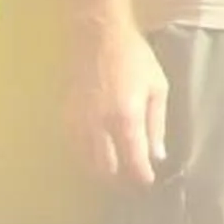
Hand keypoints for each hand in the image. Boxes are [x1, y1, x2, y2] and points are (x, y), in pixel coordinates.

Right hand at [70, 21, 168, 187]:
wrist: (97, 37)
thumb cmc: (135, 59)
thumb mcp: (158, 88)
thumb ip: (157, 125)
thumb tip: (158, 155)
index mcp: (125, 119)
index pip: (132, 162)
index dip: (140, 178)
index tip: (148, 185)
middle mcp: (98, 126)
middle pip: (105, 169)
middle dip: (120, 182)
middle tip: (133, 185)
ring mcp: (78, 123)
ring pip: (86, 162)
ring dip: (102, 173)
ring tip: (118, 176)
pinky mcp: (65, 117)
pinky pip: (75, 149)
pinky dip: (87, 159)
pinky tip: (99, 157)